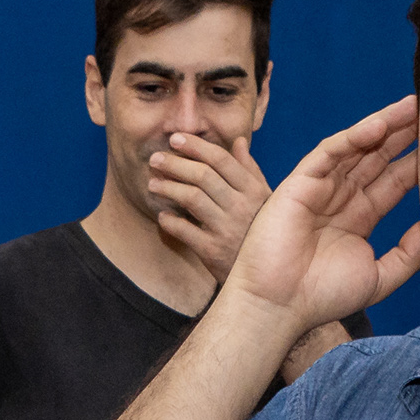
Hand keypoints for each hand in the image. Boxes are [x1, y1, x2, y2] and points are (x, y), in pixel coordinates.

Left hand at [145, 131, 273, 279]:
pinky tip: (162, 216)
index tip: (176, 139)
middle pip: (203, 176)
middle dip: (176, 164)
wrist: (267, 279)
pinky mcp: (213, 251)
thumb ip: (250, 170)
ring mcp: (227, 229)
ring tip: (152, 184)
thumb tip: (240, 141)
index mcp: (254, 190)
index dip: (196, 146)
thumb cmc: (261, 232)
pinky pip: (185, 231)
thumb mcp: (264, 200)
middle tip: (155, 159)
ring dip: (168, 188)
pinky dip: (170, 222)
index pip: (222, 160)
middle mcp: (242, 207)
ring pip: (192, 199)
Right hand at [227, 97, 419, 331]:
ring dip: (383, 125)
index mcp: (359, 217)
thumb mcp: (379, 278)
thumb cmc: (322, 297)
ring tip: (410, 106)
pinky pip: (329, 152)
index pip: (393, 180)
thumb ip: (409, 255)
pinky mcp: (299, 183)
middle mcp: (340, 197)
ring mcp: (320, 188)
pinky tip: (378, 125)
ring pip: (356, 148)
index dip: (416, 160)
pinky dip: (352, 137)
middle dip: (403, 134)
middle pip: (378, 157)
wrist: (279, 306)